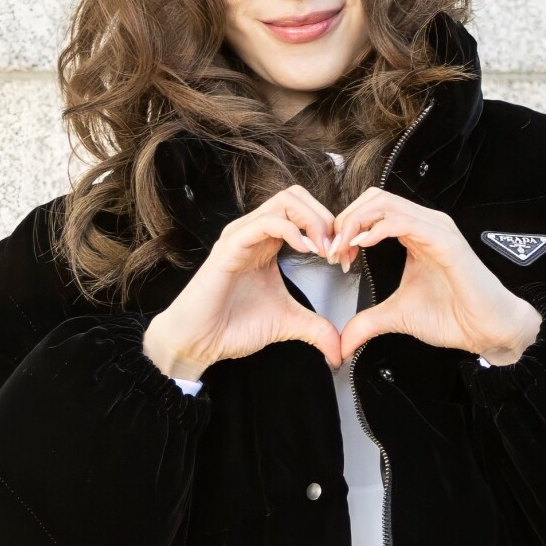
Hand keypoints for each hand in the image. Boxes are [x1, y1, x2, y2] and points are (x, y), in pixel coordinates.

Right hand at [143, 185, 342, 379]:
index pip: (304, 211)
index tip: (344, 257)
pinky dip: (292, 230)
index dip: (330, 229)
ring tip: (324, 249)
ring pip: (285, 200)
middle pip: (297, 196)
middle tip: (337, 248)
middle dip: (325, 217)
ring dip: (313, 220)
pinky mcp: (231, 246)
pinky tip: (306, 250)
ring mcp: (242, 235)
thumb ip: (316, 328)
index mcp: (268, 242)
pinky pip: (265, 222)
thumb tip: (340, 348)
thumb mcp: (287, 323)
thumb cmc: (232, 325)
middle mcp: (255, 232)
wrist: (200, 342)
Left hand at [328, 188, 542, 363]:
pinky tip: (362, 245)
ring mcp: (437, 229)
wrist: (486, 330)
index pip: (372, 209)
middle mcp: (425, 224)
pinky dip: (377, 228)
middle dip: (346, 220)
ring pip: (385, 203)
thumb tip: (342, 342)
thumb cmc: (454, 315)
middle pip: (374, 198)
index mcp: (414, 233)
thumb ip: (367, 322)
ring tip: (343, 248)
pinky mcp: (446, 241)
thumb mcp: (397, 316)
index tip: (333, 255)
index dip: (346, 226)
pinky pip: (405, 222)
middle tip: (333, 249)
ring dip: (355, 222)